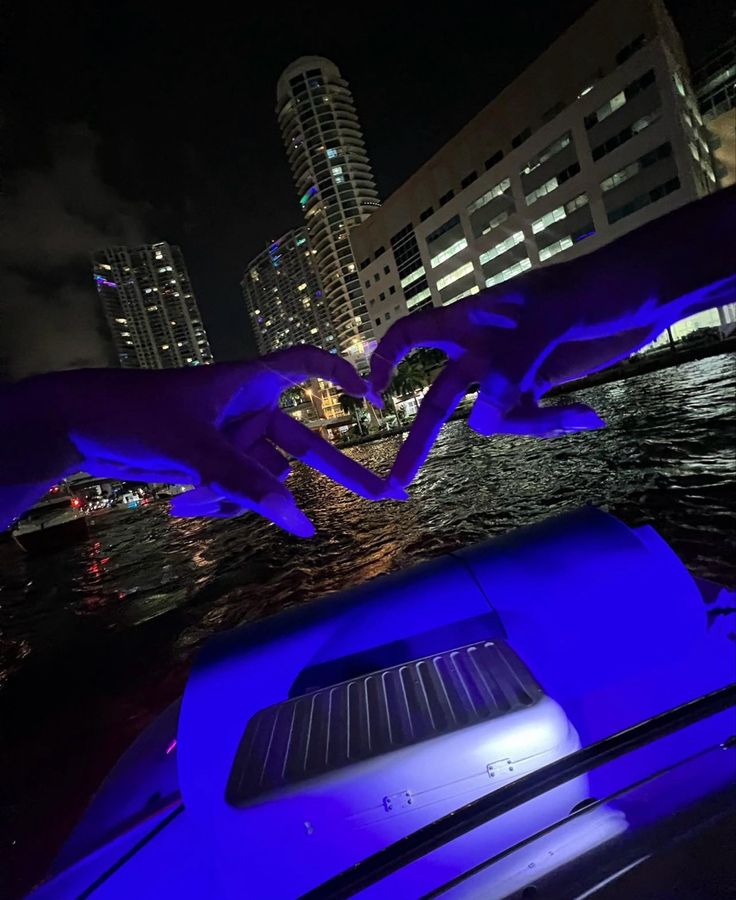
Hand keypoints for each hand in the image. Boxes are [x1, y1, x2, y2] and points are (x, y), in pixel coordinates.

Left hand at [2, 347, 401, 535]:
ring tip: (193, 499)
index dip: (340, 376)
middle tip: (384, 494)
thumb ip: (247, 484)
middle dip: (336, 473)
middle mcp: (246, 411)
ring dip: (237, 498)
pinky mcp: (212, 467)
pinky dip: (218, 503)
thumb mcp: (196, 448)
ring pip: (262, 481)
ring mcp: (230, 442)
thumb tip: (299, 523)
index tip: (372, 397)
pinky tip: (183, 505)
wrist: (78, 427)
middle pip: (303, 444)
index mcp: (246, 383)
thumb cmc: (136, 414)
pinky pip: (236, 493)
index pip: (304, 365)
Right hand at [371, 188, 735, 485]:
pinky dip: (552, 422)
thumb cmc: (598, 284)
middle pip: (440, 398)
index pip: (413, 334)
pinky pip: (528, 419)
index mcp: (474, 318)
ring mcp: (512, 371)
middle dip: (420, 442)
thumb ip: (513, 367)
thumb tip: (482, 421)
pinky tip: (587, 414)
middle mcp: (484, 348)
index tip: (373, 394)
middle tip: (397, 485)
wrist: (649, 291)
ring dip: (527, 425)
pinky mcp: (541, 386)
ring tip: (574, 414)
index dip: (387, 360)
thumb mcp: (553, 316)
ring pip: (492, 418)